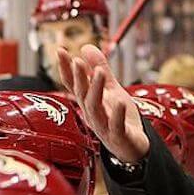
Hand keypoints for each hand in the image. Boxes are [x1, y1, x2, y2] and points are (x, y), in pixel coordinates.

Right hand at [58, 45, 150, 163]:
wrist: (133, 148)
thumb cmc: (119, 118)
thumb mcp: (111, 90)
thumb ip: (99, 69)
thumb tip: (85, 46)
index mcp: (88, 102)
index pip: (73, 84)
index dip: (66, 68)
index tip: (60, 50)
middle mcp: (92, 113)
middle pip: (82, 94)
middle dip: (79, 78)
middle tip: (77, 60)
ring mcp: (104, 126)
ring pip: (95, 108)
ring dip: (96, 90)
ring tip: (99, 72)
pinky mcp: (118, 136)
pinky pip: (116, 125)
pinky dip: (116, 114)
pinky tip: (119, 102)